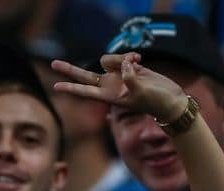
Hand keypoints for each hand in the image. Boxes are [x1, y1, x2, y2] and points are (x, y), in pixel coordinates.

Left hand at [52, 53, 188, 123]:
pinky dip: (130, 56)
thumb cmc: (156, 101)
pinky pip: (122, 56)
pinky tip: (140, 60)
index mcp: (110, 96)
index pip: (86, 91)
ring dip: (120, 58)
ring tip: (136, 63)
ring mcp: (118, 76)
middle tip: (53, 64)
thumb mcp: (141, 91)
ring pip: (108, 60)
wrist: (169, 99)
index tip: (56, 87)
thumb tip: (124, 64)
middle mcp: (111, 86)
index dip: (71, 88)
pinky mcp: (127, 68)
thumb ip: (129, 77)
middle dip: (70, 70)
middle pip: (85, 75)